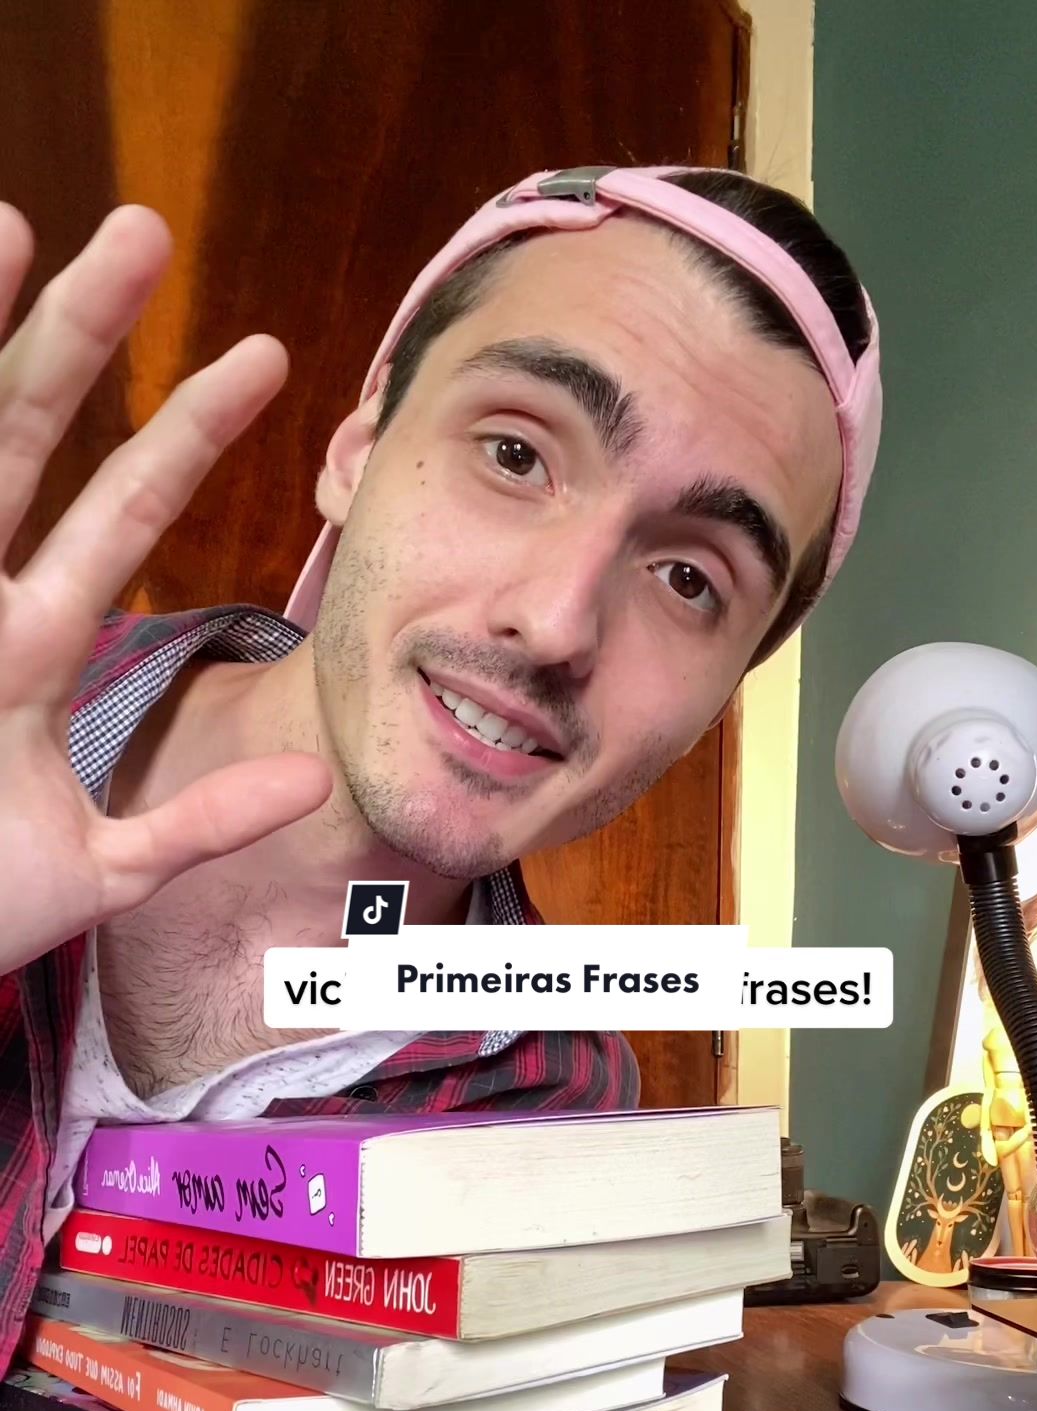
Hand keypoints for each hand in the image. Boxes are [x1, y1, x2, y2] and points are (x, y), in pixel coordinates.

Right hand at [0, 202, 331, 976]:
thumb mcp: (104, 869)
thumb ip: (202, 821)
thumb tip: (313, 781)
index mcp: (31, 648)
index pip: (116, 511)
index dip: (182, 434)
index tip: (264, 359)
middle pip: (23, 439)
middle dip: (80, 336)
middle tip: (144, 229)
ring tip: (8, 223)